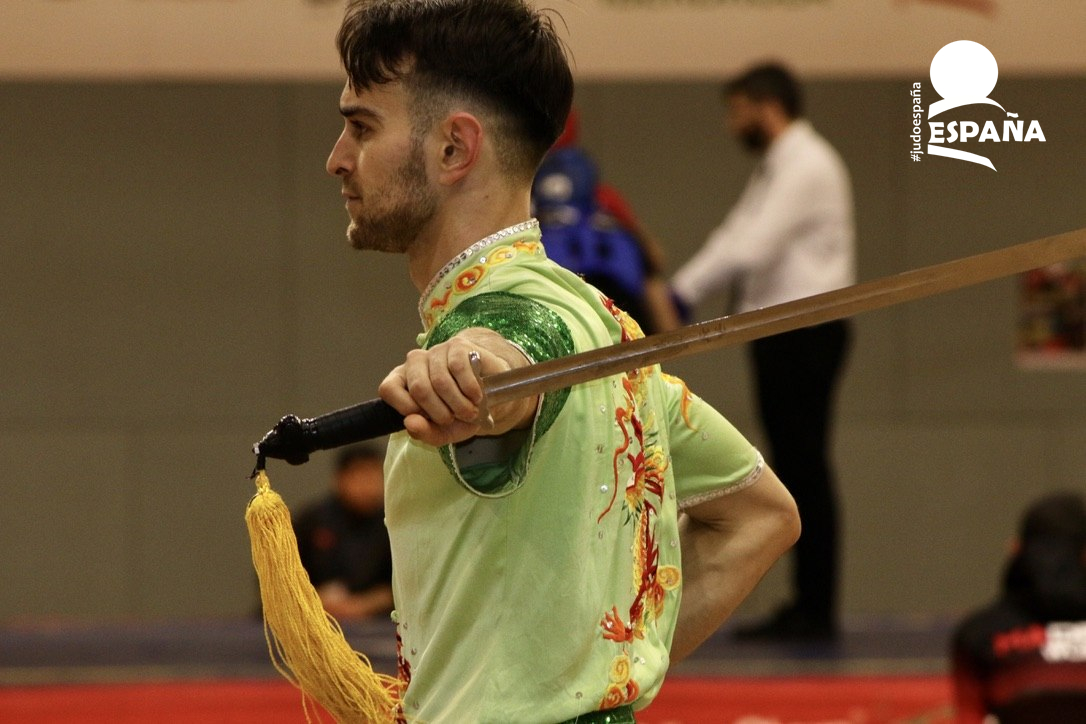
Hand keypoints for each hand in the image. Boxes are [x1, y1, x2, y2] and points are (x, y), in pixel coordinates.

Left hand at [378, 328, 536, 446]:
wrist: (492, 393)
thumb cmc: (461, 411)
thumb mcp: (443, 431)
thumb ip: (424, 432)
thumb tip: (410, 423)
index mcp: (402, 380)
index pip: (388, 389)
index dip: (406, 408)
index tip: (427, 419)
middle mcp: (415, 362)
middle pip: (419, 388)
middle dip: (440, 412)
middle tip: (454, 419)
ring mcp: (436, 352)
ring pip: (441, 381)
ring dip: (459, 405)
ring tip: (469, 412)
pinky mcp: (457, 346)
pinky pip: (459, 368)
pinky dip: (470, 389)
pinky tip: (476, 397)